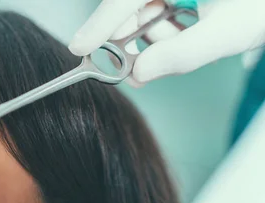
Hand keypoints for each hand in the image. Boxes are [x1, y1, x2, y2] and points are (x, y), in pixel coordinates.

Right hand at [69, 0, 264, 82]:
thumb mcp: (228, 31)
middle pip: (130, 3)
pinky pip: (157, 6)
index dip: (100, 24)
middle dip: (136, 36)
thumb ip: (182, 55)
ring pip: (143, 8)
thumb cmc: (264, 3)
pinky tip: (190, 29)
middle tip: (140, 67)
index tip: (79, 47)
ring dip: (157, 34)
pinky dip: (167, 26)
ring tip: (187, 40)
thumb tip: (140, 72)